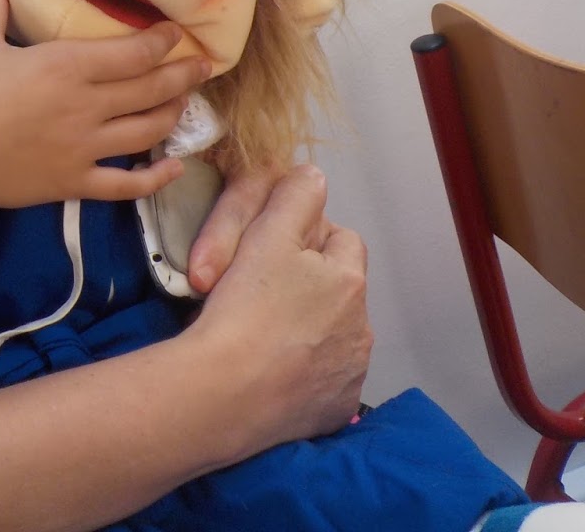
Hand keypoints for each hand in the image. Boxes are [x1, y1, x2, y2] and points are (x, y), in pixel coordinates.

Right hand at [0, 0, 210, 209]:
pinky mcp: (74, 182)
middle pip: (152, 89)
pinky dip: (155, 178)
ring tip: (186, 104)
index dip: (163, 42)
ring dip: (174, 116)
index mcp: (67, 66)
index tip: (178, 33)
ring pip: (147, 131)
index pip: (133, 53)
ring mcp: (85, 148)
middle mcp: (87, 106)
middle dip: (184, 76)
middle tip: (205, 67)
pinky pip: (126, 185)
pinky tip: (174, 168)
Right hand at [189, 165, 370, 445]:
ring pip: (334, 333)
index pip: (340, 238)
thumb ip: (295, 198)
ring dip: (309, 327)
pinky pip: (325, 378)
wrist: (223, 394)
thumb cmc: (243, 308)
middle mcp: (361, 327)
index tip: (270, 254)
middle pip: (339, 289)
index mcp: (348, 279)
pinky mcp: (334, 409)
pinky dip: (305, 371)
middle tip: (261, 292)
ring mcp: (350, 372)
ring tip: (262, 331)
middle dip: (311, 285)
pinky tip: (271, 370)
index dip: (305, 240)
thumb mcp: (265, 235)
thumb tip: (315, 176)